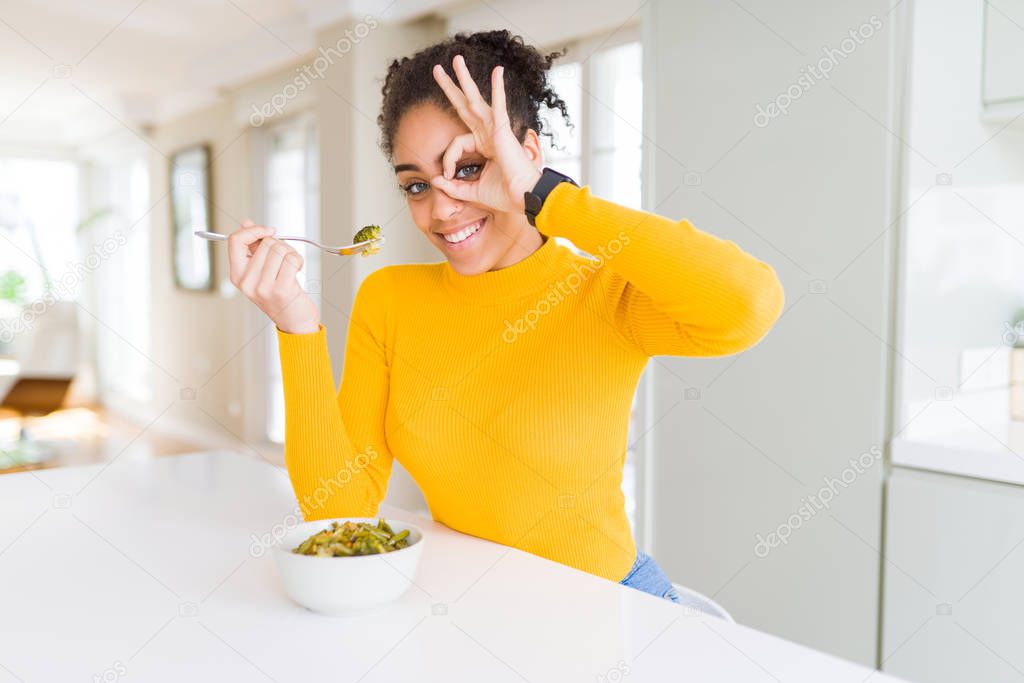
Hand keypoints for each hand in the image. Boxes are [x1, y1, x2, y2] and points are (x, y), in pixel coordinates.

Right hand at [227, 220, 320, 334]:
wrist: (294, 322)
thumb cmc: (279, 295)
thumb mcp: (260, 271)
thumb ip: (252, 247)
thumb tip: (246, 223)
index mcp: (237, 276)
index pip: (235, 241)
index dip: (253, 230)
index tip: (268, 231)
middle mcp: (247, 282)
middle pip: (265, 243)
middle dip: (280, 245)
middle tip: (284, 259)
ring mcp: (263, 287)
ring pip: (279, 249)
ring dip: (291, 253)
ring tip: (291, 267)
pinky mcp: (282, 289)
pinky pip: (292, 259)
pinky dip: (299, 260)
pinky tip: (297, 270)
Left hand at [430, 55, 541, 212]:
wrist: (523, 198)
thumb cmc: (504, 195)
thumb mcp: (471, 191)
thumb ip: (453, 186)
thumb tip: (435, 180)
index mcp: (483, 146)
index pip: (456, 143)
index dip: (448, 159)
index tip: (446, 175)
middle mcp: (489, 134)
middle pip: (464, 105)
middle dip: (450, 87)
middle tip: (437, 70)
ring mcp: (496, 130)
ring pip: (476, 99)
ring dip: (464, 79)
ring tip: (455, 60)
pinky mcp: (504, 131)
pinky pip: (499, 106)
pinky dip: (499, 89)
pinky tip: (498, 71)